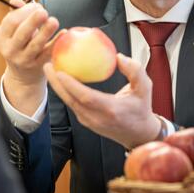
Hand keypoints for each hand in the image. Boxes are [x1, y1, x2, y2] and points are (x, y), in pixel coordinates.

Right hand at [0, 0, 62, 115]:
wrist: (23, 75)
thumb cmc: (20, 43)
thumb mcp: (14, 30)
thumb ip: (16, 13)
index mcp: (1, 37)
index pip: (11, 21)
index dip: (24, 11)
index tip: (36, 6)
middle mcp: (10, 50)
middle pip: (22, 33)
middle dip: (33, 20)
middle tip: (43, 11)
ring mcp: (23, 60)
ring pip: (35, 45)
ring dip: (45, 32)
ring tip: (54, 21)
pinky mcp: (37, 66)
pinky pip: (48, 53)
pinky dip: (56, 42)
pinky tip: (64, 32)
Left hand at [43, 53, 160, 149]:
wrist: (139, 135)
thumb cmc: (142, 109)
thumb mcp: (145, 88)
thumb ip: (135, 71)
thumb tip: (118, 57)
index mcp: (110, 110)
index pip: (85, 97)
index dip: (71, 85)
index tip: (60, 71)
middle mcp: (96, 118)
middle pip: (70, 100)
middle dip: (56, 83)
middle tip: (48, 65)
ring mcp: (89, 121)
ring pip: (69, 103)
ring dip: (58, 87)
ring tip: (51, 69)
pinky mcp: (86, 122)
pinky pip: (72, 105)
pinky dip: (65, 92)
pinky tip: (61, 79)